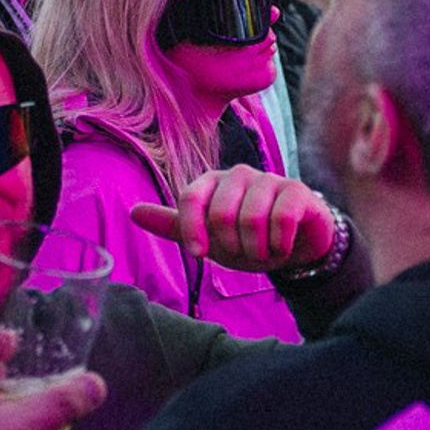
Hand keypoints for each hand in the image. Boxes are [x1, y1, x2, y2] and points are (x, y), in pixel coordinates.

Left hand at [131, 167, 338, 272]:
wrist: (295, 247)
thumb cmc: (246, 240)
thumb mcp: (208, 238)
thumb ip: (173, 225)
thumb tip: (133, 213)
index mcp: (210, 182)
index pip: (190, 198)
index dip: (192, 230)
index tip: (199, 255)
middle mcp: (237, 174)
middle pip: (221, 213)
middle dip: (233, 247)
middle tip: (245, 253)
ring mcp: (268, 179)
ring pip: (252, 219)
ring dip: (258, 250)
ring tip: (264, 252)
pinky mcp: (296, 190)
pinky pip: (282, 218)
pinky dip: (280, 244)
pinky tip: (282, 247)